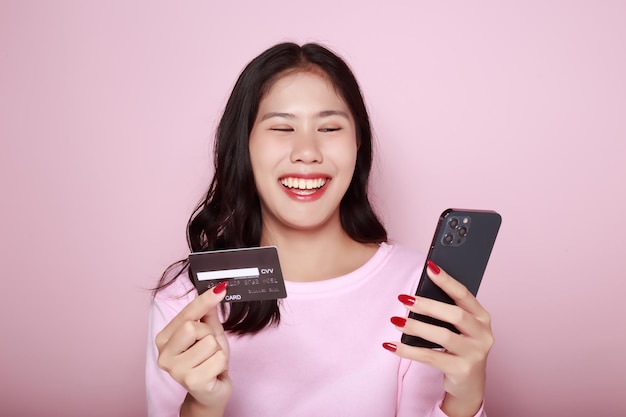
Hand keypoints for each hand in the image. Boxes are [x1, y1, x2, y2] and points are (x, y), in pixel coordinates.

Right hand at [155, 282, 231, 413]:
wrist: (210, 393)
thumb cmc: (207, 362)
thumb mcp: (209, 334)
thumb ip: (208, 315)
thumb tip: (214, 291)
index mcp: (164, 339)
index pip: (185, 314)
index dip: (204, 300)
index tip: (220, 288)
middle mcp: (164, 354)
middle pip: (193, 326)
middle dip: (208, 334)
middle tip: (208, 348)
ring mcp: (176, 370)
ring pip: (208, 343)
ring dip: (217, 351)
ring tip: (211, 361)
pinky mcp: (191, 381)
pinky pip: (217, 358)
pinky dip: (222, 363)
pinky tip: (214, 372)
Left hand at [384, 261, 493, 416]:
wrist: (468, 385)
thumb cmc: (459, 348)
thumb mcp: (459, 328)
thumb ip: (446, 312)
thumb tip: (416, 296)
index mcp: (482, 317)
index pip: (464, 294)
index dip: (447, 280)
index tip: (430, 267)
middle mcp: (483, 334)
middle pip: (455, 315)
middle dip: (428, 305)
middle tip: (404, 298)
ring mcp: (475, 354)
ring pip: (443, 336)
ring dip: (416, 327)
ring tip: (396, 321)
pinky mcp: (462, 370)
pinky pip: (431, 358)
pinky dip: (409, 351)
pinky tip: (392, 345)